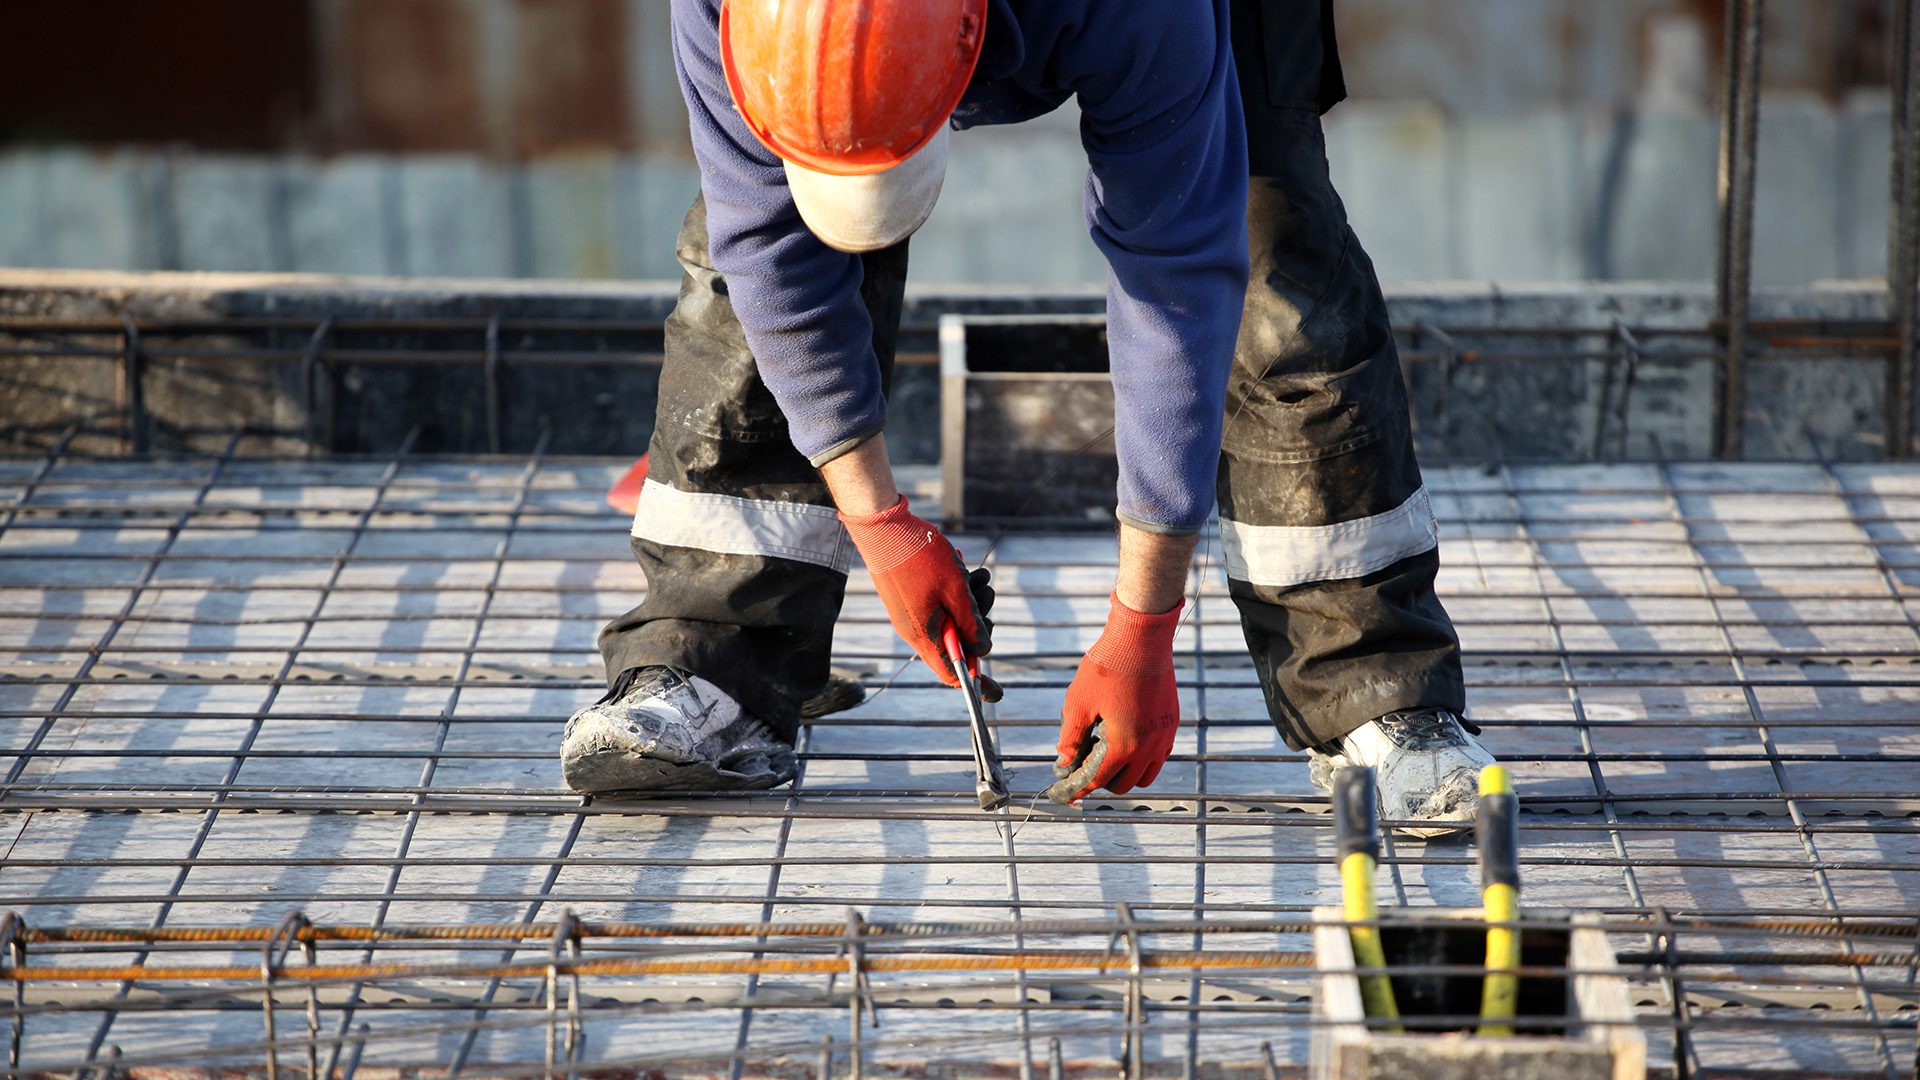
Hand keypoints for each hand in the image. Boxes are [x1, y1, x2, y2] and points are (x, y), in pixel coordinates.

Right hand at [841, 495, 1000, 698]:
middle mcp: (913, 631)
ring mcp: (908, 614)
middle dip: (977, 625)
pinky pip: (937, 604)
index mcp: (924, 636)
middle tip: (986, 596)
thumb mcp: (956, 591)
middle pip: (954, 646)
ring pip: (948, 620)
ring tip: (978, 576)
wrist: (882, 525)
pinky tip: (961, 567)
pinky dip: (953, 590)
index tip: (996, 691)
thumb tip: (983, 650)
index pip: (952, 674)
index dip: (976, 682)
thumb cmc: (920, 556)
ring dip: (969, 602)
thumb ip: (971, 625)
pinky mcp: (907, 598)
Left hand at [1047, 592, 1181, 802]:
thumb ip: (1071, 737)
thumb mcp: (1079, 703)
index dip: (1079, 788)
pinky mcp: (1171, 722)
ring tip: (1107, 755)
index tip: (1066, 791)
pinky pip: (1159, 755)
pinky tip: (1125, 739)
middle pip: (1124, 784)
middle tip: (1085, 766)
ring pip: (1146, 774)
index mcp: (1124, 745)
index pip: (1099, 780)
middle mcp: (1149, 747)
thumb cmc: (1107, 667)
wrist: (1141, 639)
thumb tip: (1064, 761)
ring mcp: (1164, 735)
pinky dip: (1143, 758)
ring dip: (1126, 773)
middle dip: (1102, 781)